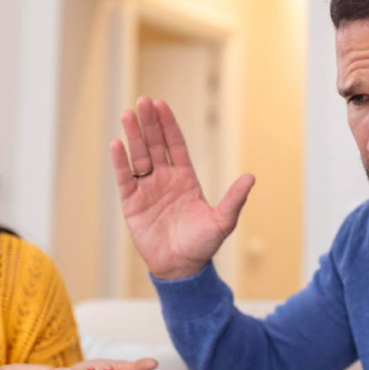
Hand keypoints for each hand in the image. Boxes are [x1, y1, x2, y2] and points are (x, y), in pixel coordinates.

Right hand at [111, 96, 254, 279]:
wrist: (181, 268)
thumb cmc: (202, 245)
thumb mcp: (222, 221)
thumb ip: (234, 199)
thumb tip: (250, 178)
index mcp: (185, 179)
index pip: (175, 146)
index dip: (168, 125)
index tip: (161, 105)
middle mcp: (164, 180)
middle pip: (155, 145)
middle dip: (149, 123)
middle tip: (142, 101)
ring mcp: (147, 190)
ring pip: (138, 157)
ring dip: (133, 136)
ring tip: (128, 115)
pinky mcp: (132, 203)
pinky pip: (125, 178)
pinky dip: (121, 162)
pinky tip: (117, 144)